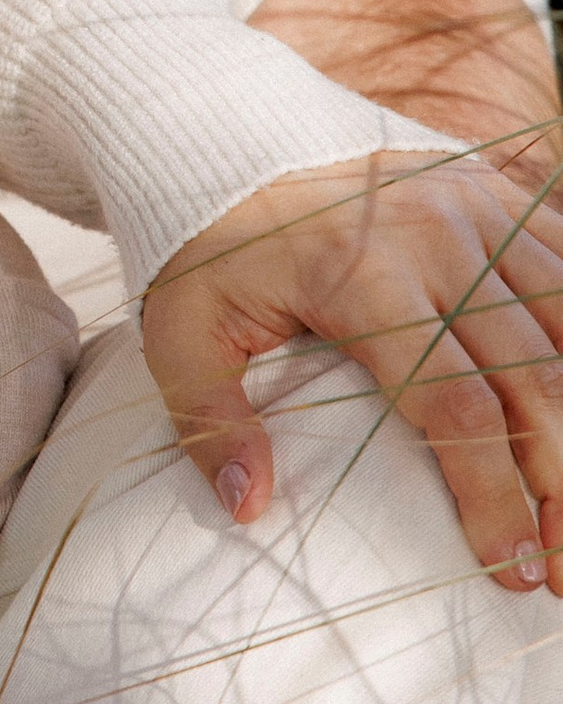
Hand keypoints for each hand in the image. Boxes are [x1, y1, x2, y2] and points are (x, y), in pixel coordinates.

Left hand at [143, 146, 562, 589]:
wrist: (231, 136)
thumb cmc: (210, 243)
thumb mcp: (180, 328)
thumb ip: (211, 419)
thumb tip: (249, 507)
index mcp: (364, 276)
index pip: (456, 407)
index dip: (494, 496)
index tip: (512, 567)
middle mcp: (438, 238)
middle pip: (536, 379)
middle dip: (561, 482)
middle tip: (561, 568)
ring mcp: (478, 209)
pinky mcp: (497, 194)